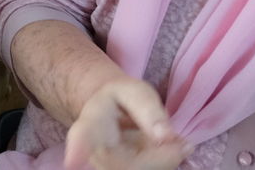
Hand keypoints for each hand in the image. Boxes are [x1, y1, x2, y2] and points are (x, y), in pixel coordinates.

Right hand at [64, 79, 190, 169]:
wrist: (109, 118)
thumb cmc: (119, 101)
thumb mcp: (132, 91)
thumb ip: (148, 109)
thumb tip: (167, 137)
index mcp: (89, 126)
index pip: (82, 139)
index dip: (77, 151)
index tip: (71, 163)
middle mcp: (95, 156)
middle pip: (127, 167)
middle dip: (160, 158)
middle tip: (182, 143)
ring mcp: (107, 169)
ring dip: (165, 162)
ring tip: (171, 141)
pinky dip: (167, 165)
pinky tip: (169, 152)